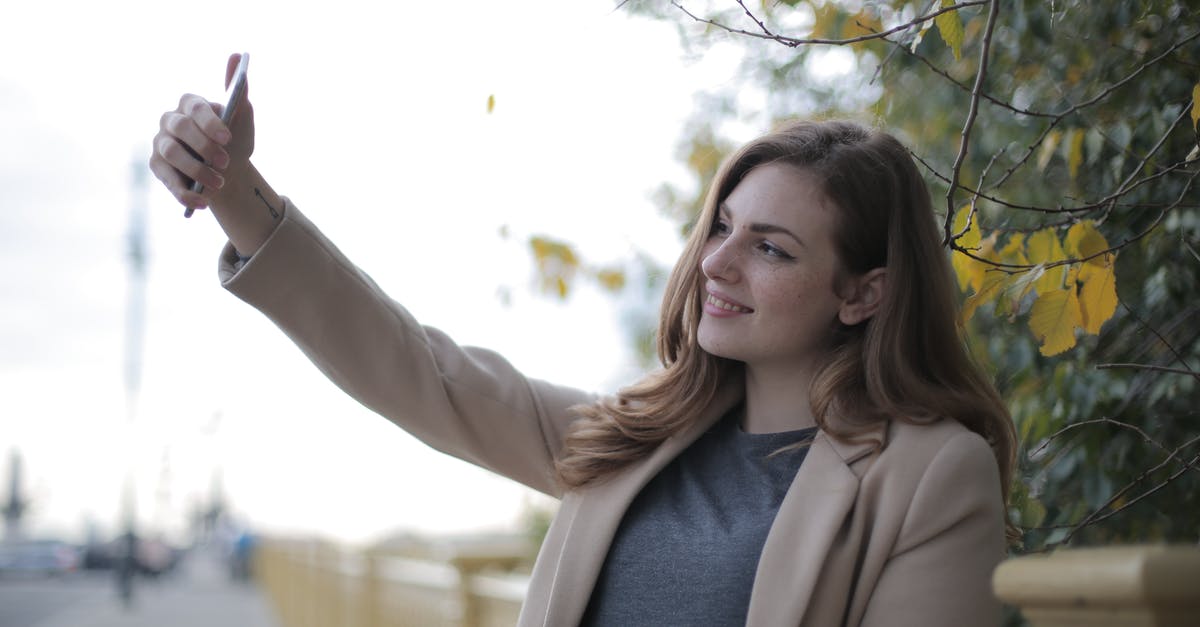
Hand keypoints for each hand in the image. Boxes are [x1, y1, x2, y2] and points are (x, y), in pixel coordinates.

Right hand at [149, 53, 255, 211]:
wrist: (229, 173)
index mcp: (190, 104)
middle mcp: (170, 120)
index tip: (228, 138)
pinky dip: (185, 193)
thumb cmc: (234, 142)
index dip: (210, 122)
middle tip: (225, 163)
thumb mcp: (243, 119)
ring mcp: (161, 143)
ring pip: (170, 154)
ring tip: (219, 183)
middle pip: (180, 128)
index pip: (195, 107)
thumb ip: (240, 90)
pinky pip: (167, 180)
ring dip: (196, 171)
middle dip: (203, 147)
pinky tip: (203, 203)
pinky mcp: (157, 167)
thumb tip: (238, 55)